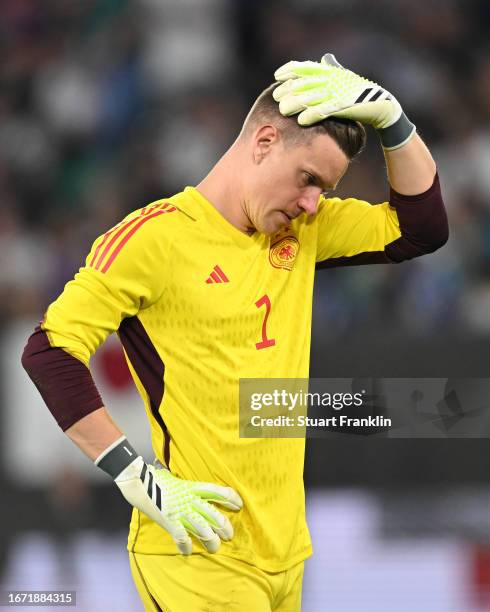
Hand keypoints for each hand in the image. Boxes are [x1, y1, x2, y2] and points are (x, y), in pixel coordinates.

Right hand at [115, 456, 242, 553]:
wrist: (139, 482)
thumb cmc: (157, 478)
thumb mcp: (177, 479)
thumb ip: (188, 487)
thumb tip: (195, 491)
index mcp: (194, 487)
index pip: (219, 491)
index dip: (231, 499)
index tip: (239, 505)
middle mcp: (191, 500)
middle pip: (215, 515)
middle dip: (225, 527)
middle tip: (229, 535)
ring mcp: (181, 512)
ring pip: (204, 530)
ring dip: (212, 541)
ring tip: (216, 547)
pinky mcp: (170, 522)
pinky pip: (183, 539)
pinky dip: (186, 547)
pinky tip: (188, 551)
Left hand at [273, 54, 414, 148]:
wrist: (381, 105)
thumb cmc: (359, 93)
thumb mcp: (344, 78)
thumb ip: (332, 69)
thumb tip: (325, 58)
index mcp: (330, 72)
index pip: (306, 67)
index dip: (290, 70)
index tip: (277, 76)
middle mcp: (332, 80)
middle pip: (304, 82)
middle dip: (287, 89)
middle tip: (276, 97)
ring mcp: (337, 92)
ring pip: (310, 97)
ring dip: (294, 103)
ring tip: (283, 110)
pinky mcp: (343, 106)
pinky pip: (324, 110)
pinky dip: (311, 115)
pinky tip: (301, 121)